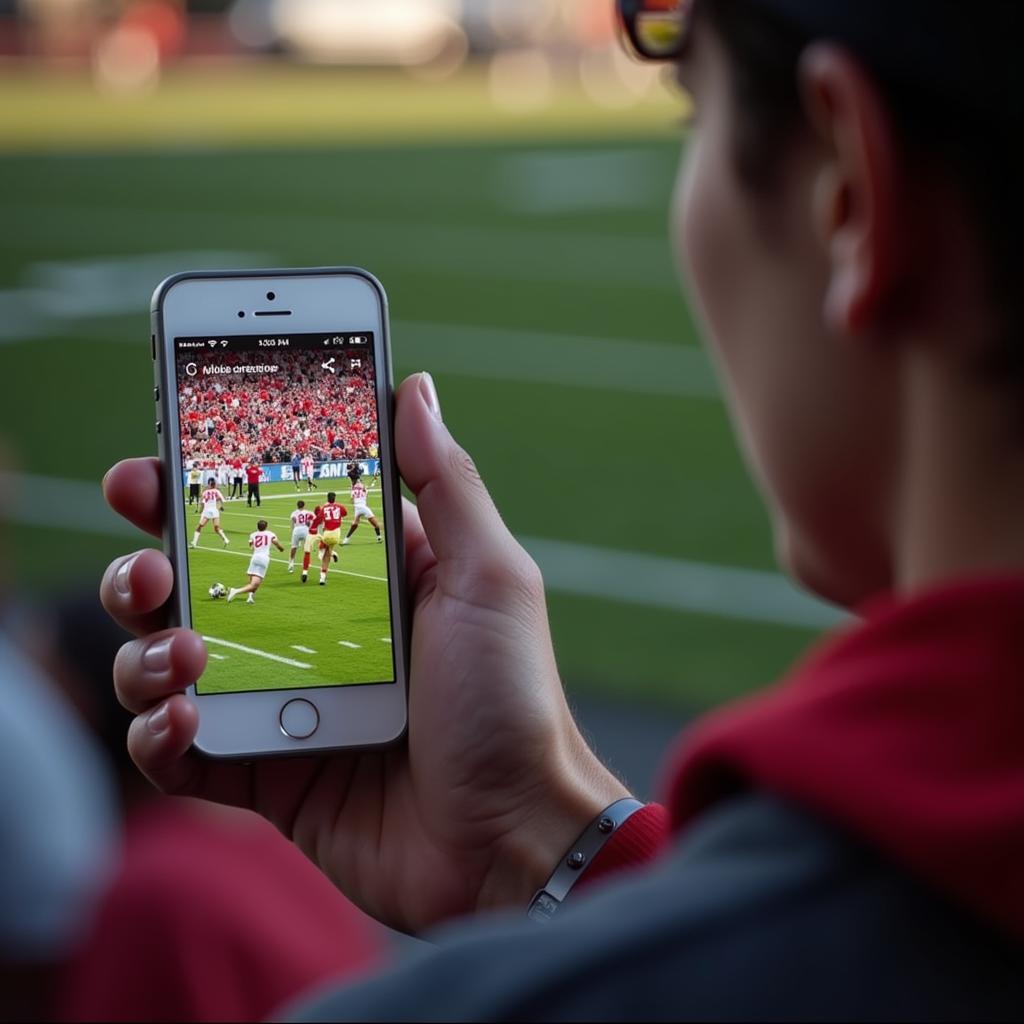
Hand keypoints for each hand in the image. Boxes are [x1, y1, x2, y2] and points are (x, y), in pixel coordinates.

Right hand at [101, 373, 626, 933]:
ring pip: (170, 655)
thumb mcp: (490, 576)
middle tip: (143, 542)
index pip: (272, 507)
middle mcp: (315, 628)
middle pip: (202, 575)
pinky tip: (181, 720)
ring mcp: (283, 700)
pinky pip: (176, 748)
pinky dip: (157, 732)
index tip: (170, 445)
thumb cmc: (512, 701)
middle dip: (153, 551)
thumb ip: (446, 483)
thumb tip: (416, 388)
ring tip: (178, 647)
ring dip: (146, 643)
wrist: (512, 842)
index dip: (216, 476)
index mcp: (365, 573)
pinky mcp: (262, 770)